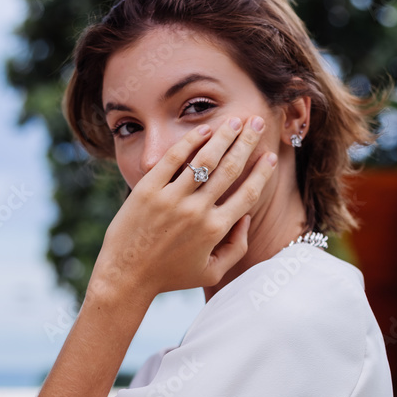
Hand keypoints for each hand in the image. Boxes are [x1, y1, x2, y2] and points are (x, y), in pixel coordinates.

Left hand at [89, 115, 276, 300]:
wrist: (126, 276)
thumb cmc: (170, 276)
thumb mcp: (210, 272)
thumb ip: (235, 248)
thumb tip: (245, 218)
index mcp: (215, 231)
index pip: (248, 194)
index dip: (262, 173)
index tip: (270, 157)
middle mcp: (197, 212)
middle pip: (230, 169)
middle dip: (248, 142)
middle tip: (257, 122)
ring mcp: (171, 199)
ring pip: (204, 159)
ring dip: (223, 136)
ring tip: (235, 120)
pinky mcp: (148, 190)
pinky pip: (173, 159)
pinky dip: (190, 141)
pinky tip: (203, 129)